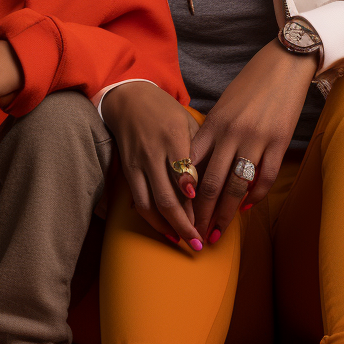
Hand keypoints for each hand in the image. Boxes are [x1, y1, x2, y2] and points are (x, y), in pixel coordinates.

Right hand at [101, 82, 202, 247]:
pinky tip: (164, 229)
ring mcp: (137, 164)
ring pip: (149, 204)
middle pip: (167, 198)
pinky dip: (151, 218)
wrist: (129, 100)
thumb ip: (200, 151)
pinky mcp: (127, 171)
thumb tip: (216, 182)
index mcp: (174, 138)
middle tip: (198, 243)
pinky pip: (138, 201)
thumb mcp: (188, 123)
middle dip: (184, 225)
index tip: (208, 219)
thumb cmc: (166, 112)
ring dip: (166, 227)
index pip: (186, 176)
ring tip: (182, 241)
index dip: (196, 201)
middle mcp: (153, 154)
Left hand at [190, 39, 315, 240]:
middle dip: (201, 214)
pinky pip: (264, 177)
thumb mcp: (223, 107)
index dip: (183, 194)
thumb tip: (197, 165)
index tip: (177, 213)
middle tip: (195, 235)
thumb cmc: (250, 85)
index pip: (191, 166)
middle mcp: (231, 134)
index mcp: (213, 124)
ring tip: (218, 233)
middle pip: (210, 183)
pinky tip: (247, 208)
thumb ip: (211, 134)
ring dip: (225, 214)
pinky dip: (255, 196)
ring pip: (235, 187)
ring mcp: (256, 139)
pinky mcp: (279, 141)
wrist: (284, 64)